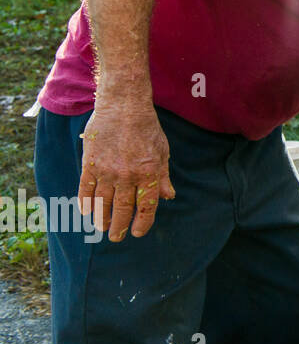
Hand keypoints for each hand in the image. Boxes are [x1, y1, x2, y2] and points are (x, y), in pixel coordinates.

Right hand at [78, 103, 174, 241]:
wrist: (123, 107)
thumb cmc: (147, 128)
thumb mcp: (162, 151)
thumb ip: (162, 177)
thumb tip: (168, 197)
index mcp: (149, 173)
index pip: (146, 206)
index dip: (142, 222)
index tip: (137, 232)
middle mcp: (128, 175)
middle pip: (122, 209)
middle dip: (119, 226)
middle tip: (117, 237)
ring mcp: (107, 171)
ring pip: (102, 203)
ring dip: (101, 219)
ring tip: (102, 228)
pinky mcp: (90, 165)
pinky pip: (86, 190)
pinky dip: (85, 203)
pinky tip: (86, 212)